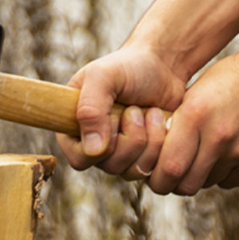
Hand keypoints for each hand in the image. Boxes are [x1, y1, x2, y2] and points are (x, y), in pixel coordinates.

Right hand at [56, 45, 185, 179]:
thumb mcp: (102, 76)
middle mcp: (95, 149)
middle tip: (135, 108)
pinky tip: (162, 123)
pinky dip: (162, 144)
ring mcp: (121, 158)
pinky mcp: (144, 161)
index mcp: (75, 130)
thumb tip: (93, 150)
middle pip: (111, 166)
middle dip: (131, 135)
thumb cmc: (129, 68)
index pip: (79, 160)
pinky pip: (153, 170)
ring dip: (149, 138)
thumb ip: (90, 108)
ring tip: (151, 112)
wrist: (164, 68)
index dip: (101, 142)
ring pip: (133, 171)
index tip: (115, 114)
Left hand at [146, 46, 238, 195]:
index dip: (157, 180)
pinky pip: (229, 182)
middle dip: (175, 184)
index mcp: (196, 115)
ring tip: (206, 150)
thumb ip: (174, 129)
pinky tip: (229, 149)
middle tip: (174, 174)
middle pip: (186, 186)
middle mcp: (220, 137)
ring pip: (207, 183)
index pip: (168, 169)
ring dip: (201, 174)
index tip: (155, 177)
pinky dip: (223, 172)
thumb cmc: (228, 82)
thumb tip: (153, 165)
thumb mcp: (194, 95)